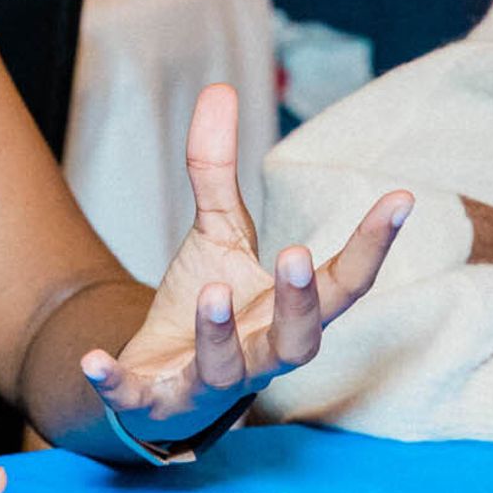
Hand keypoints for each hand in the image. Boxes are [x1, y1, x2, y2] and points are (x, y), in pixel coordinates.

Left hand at [82, 85, 410, 444]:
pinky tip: (92, 360)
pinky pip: (138, 401)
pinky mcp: (156, 404)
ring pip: (228, 371)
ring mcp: (210, 386)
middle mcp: (260, 355)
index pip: (344, 285)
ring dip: (220, 334)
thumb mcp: (214, 235)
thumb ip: (216, 170)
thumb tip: (220, 88)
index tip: (399, 197)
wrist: (155, 385)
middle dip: (299, 303)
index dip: (372, 246)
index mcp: (286, 314)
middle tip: (295, 254)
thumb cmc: (205, 308)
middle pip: (299, 342)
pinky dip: (116, 384)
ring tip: (212, 290)